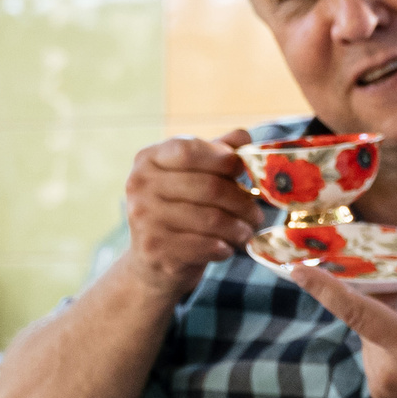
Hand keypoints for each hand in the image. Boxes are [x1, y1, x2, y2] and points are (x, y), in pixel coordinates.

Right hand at [123, 130, 257, 299]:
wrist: (151, 261)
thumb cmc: (179, 210)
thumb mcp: (193, 176)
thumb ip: (217, 153)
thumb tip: (243, 136)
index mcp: (149, 159)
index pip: (188, 150)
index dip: (222, 158)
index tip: (242, 170)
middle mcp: (140, 185)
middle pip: (209, 187)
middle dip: (242, 202)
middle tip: (257, 214)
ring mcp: (144, 218)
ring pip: (211, 219)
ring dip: (238, 228)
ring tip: (246, 232)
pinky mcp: (155, 249)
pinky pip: (205, 246)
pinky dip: (224, 248)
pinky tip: (226, 248)